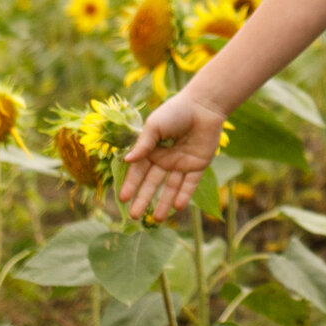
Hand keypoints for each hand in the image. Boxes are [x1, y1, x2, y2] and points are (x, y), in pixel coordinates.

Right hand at [117, 90, 226, 221]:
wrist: (203, 106)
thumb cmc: (175, 111)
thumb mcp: (155, 126)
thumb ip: (143, 144)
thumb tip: (127, 161)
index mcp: (151, 149)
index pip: (138, 171)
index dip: (131, 184)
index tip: (122, 198)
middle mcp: (165, 159)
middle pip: (152, 183)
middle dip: (143, 199)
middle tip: (135, 216)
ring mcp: (181, 164)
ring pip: (171, 187)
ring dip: (164, 203)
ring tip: (157, 219)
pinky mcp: (198, 166)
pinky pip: (190, 184)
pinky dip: (184, 195)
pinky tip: (178, 207)